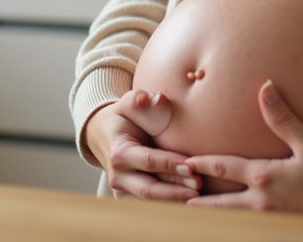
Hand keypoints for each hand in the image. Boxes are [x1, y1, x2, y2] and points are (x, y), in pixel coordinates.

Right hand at [84, 89, 200, 200]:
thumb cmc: (122, 117)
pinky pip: (151, 203)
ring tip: (200, 196)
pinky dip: (170, 203)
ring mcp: (122, 190)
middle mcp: (118, 176)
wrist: (102, 135)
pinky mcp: (128, 198)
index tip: (191, 166)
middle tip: (199, 186)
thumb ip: (140, 99)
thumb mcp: (127, 104)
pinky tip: (190, 201)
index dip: (169, 164)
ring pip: (151, 200)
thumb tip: (159, 98)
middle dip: (175, 189)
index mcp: (118, 153)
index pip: (148, 161)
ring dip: (175, 198)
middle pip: (149, 189)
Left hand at [184, 80, 302, 220]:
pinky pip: (254, 228)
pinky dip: (240, 226)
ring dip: (216, 216)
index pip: (225, 168)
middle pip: (222, 201)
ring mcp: (271, 219)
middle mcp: (262, 201)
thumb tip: (265, 88)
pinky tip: (236, 226)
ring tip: (199, 216)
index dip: (204, 164)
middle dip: (200, 200)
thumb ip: (282, 117)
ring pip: (235, 218)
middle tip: (180, 200)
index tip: (185, 162)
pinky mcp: (283, 229)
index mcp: (264, 177)